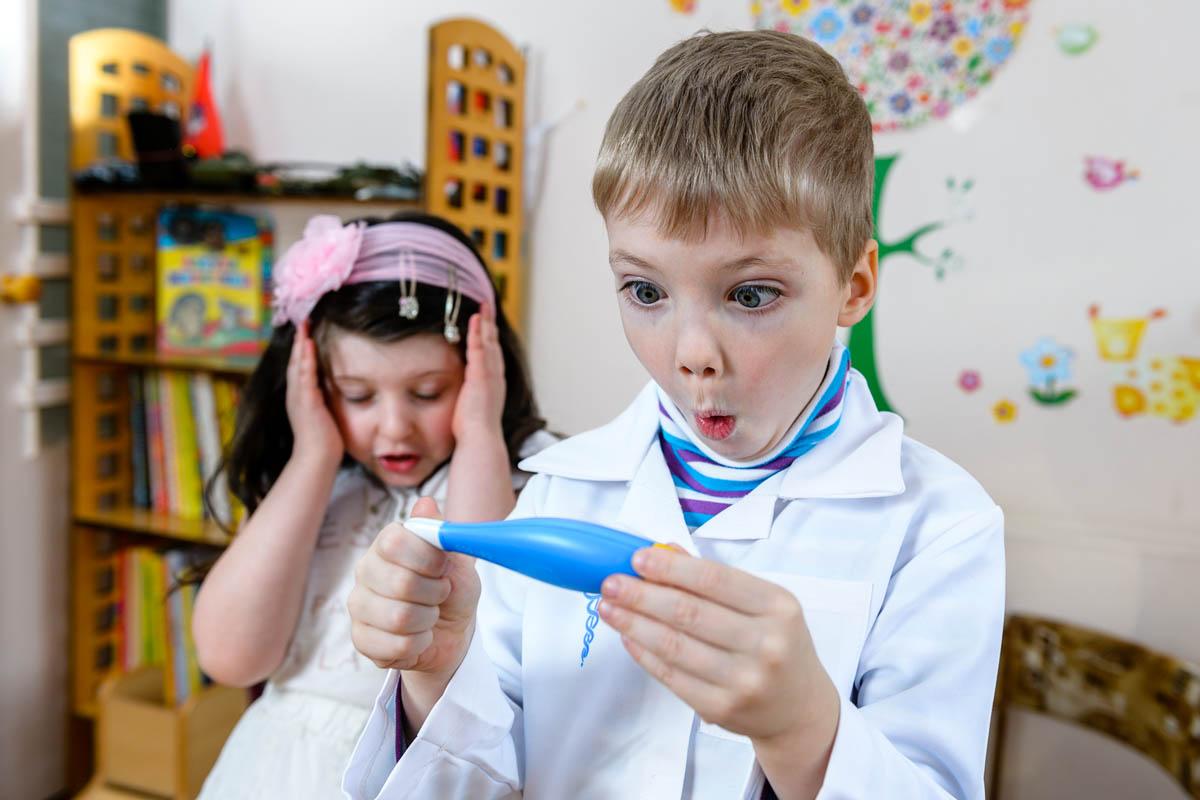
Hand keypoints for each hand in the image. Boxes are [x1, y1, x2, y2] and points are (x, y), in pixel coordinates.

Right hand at [285, 321, 343, 465]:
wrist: (317, 459)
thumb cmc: (324, 440)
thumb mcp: (323, 413)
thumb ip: (324, 399)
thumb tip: (331, 388)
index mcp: (300, 397)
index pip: (300, 368)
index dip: (302, 349)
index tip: (306, 331)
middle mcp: (296, 395)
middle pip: (295, 362)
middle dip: (299, 341)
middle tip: (303, 321)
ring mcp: (299, 398)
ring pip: (298, 366)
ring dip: (300, 345)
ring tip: (304, 327)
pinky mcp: (306, 403)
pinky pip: (304, 377)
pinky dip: (305, 360)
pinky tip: (307, 346)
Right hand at [348, 498, 480, 676]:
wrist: (451, 631)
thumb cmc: (452, 589)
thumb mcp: (458, 558)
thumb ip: (442, 533)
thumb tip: (425, 504)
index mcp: (387, 544)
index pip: (395, 542)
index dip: (428, 558)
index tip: (444, 567)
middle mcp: (366, 571)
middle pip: (400, 583)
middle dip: (435, 594)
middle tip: (441, 595)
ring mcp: (359, 606)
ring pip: (399, 618)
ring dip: (428, 620)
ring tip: (429, 616)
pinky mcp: (361, 639)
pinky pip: (395, 647)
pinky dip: (418, 644)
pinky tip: (418, 637)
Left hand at [451, 302, 506, 442]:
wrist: (480, 439)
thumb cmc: (474, 431)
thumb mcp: (473, 409)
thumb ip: (471, 397)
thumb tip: (464, 398)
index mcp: (494, 384)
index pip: (492, 356)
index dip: (490, 339)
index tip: (487, 325)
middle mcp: (496, 377)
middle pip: (494, 345)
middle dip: (490, 326)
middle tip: (487, 308)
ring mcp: (490, 376)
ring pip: (489, 343)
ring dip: (485, 324)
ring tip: (482, 307)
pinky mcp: (481, 376)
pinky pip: (479, 349)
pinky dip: (477, 333)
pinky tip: (475, 320)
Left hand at [596, 548, 838, 746]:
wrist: (799, 709)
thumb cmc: (777, 644)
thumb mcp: (763, 604)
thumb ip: (715, 579)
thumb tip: (663, 551)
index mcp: (778, 607)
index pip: (715, 579)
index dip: (671, 567)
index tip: (638, 558)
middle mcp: (766, 644)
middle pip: (689, 613)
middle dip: (641, 594)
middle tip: (611, 582)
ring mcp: (744, 680)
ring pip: (674, 646)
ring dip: (633, 623)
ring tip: (608, 607)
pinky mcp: (721, 708)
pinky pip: (672, 676)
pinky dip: (644, 654)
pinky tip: (627, 637)